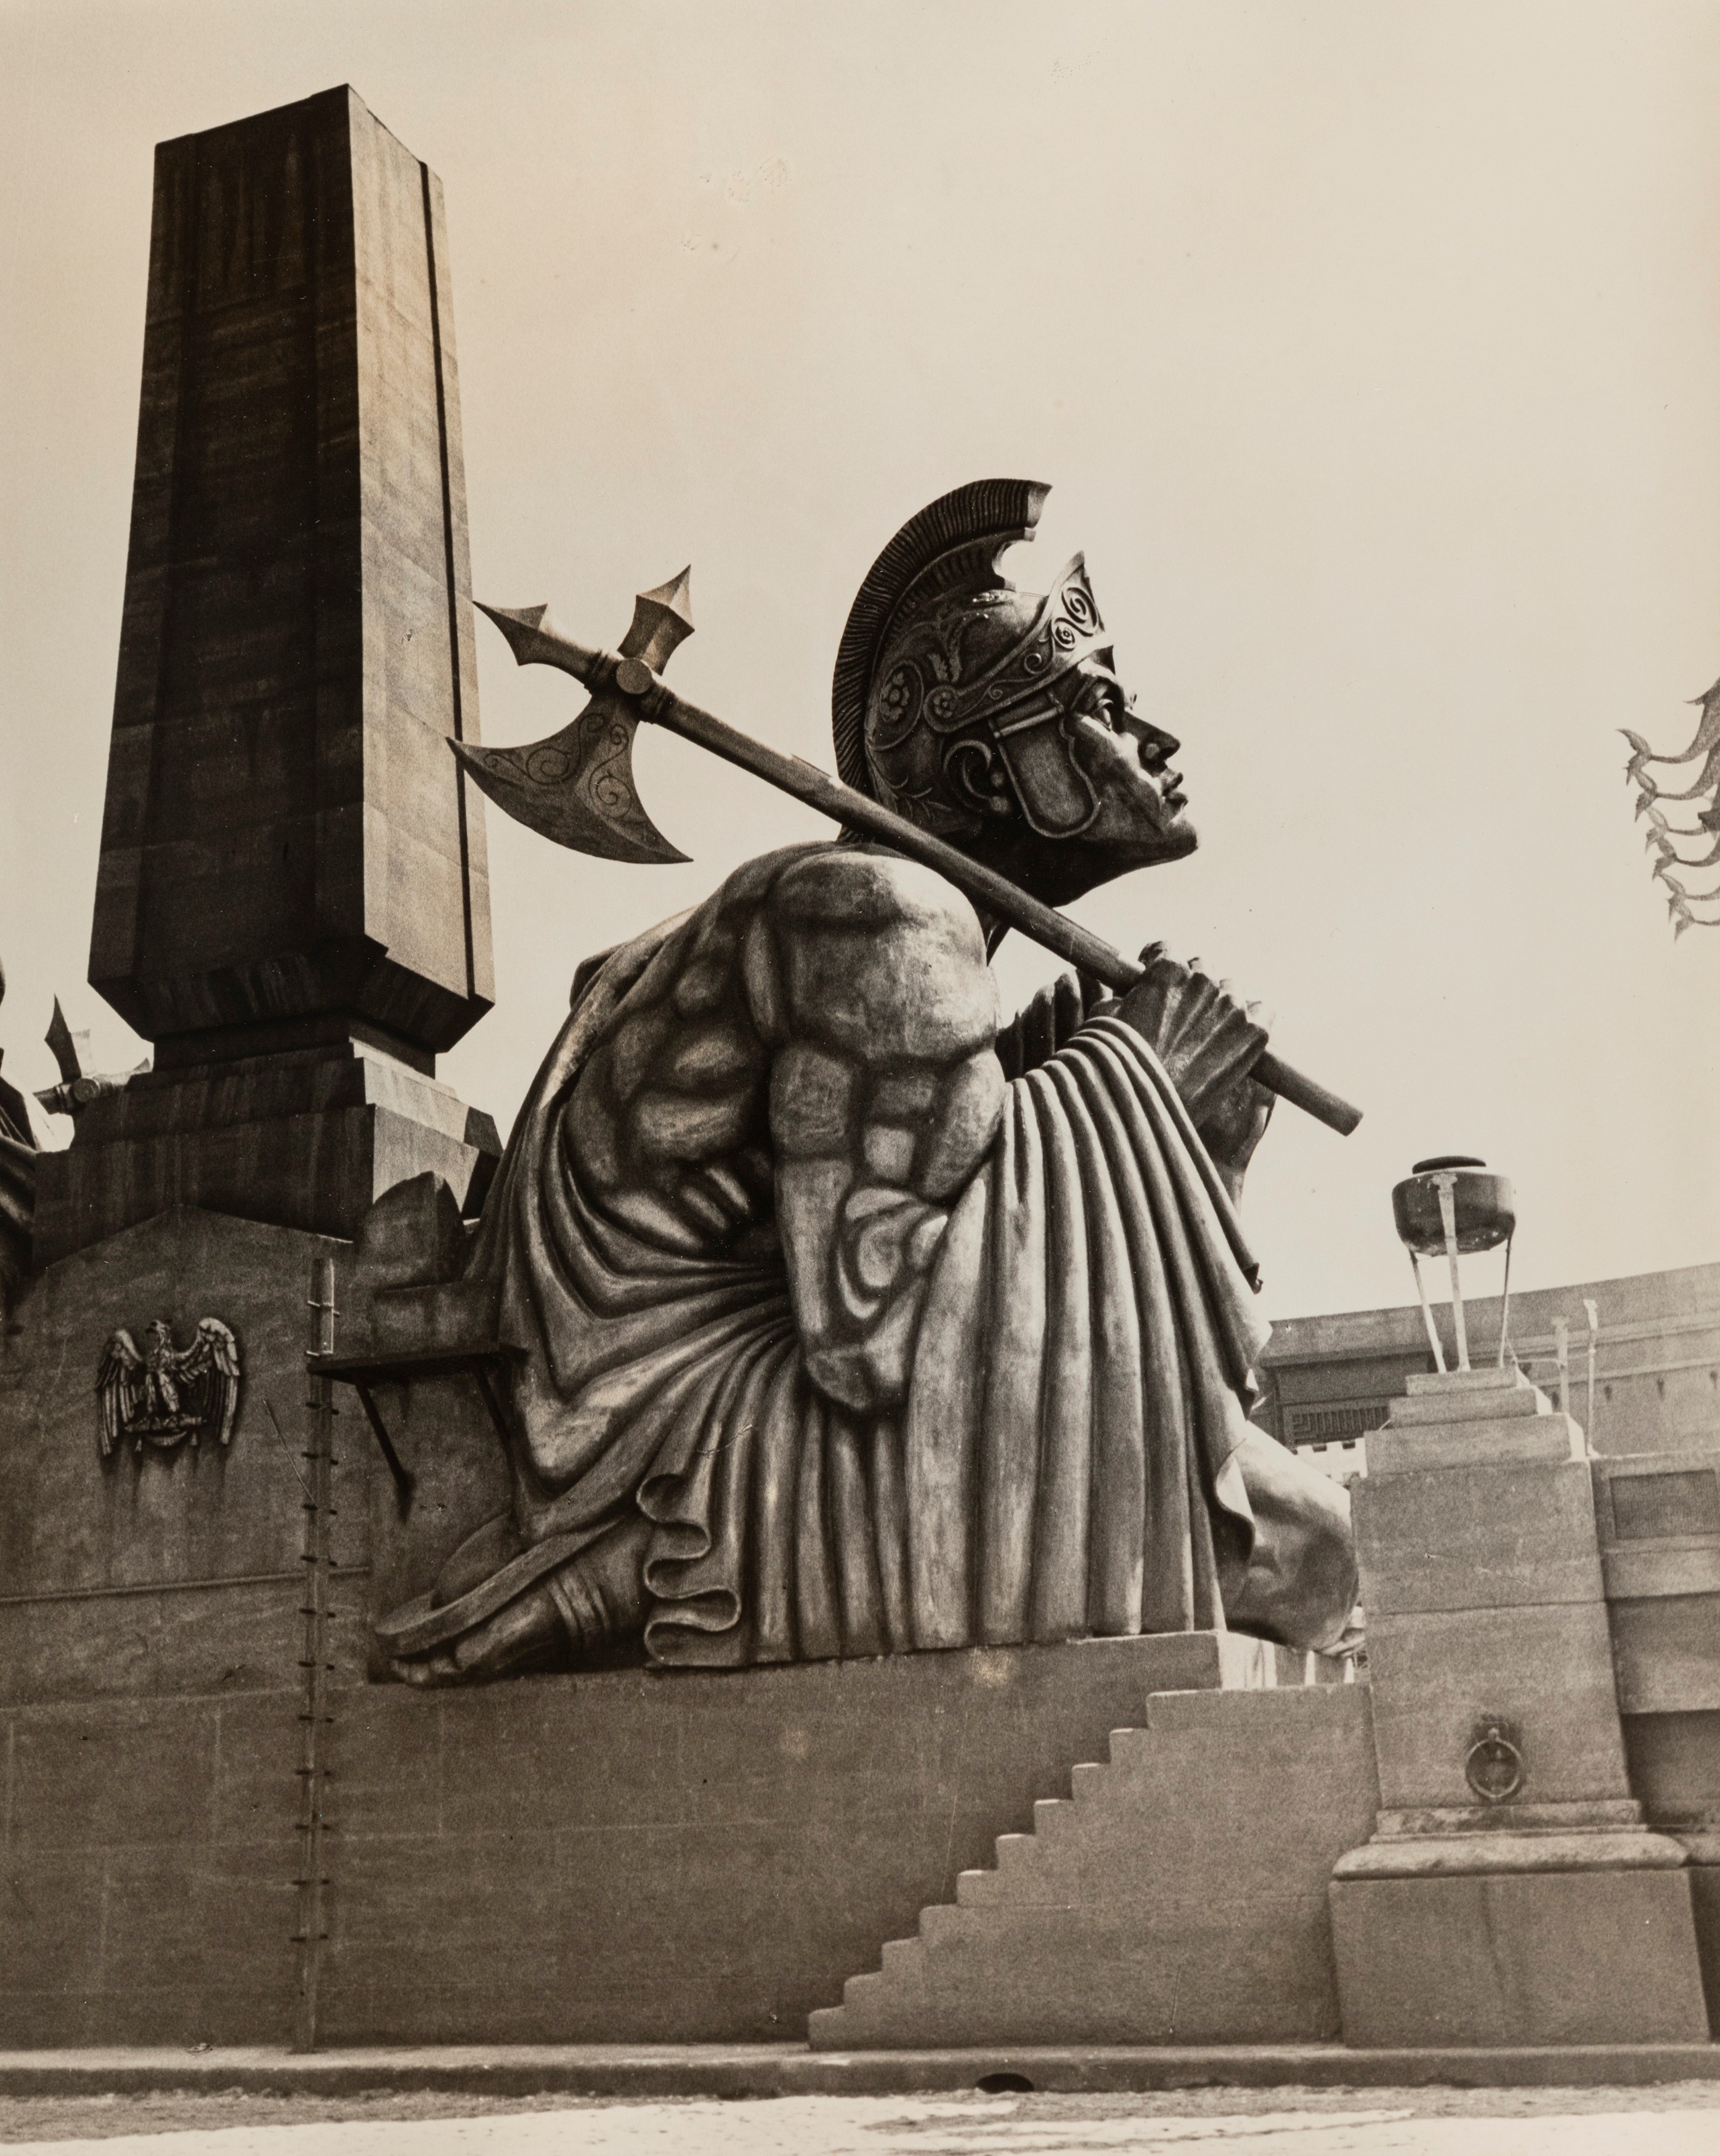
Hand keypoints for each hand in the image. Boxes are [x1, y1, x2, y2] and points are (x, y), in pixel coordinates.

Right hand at [1113, 944, 1274, 1198]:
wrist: (1147, 1111)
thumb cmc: (1118, 1069)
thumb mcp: (1104, 1022)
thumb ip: (1122, 998)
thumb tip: (1129, 997)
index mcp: (1165, 970)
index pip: (1166, 950)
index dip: (1157, 968)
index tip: (1156, 985)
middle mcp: (1203, 981)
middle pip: (1201, 971)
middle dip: (1190, 989)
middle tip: (1178, 1018)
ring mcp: (1232, 1006)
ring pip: (1231, 990)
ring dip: (1219, 1006)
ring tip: (1204, 1035)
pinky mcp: (1254, 1033)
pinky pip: (1263, 1011)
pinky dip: (1252, 1020)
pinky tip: (1236, 1037)